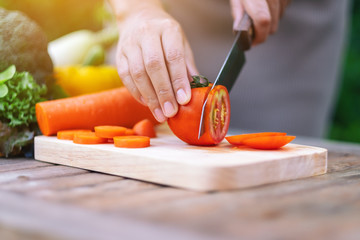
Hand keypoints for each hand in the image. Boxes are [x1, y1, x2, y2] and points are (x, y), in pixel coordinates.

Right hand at [116, 8, 197, 122]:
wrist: (138, 18)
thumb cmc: (165, 35)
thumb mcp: (182, 44)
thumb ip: (187, 67)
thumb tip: (196, 92)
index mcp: (167, 29)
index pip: (173, 56)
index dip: (179, 80)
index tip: (184, 100)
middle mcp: (147, 34)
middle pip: (153, 66)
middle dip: (163, 92)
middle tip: (171, 112)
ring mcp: (130, 44)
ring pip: (138, 73)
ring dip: (150, 97)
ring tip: (160, 114)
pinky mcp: (119, 55)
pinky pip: (126, 77)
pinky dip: (137, 94)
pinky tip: (148, 104)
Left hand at [230, 0, 290, 44]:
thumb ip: (237, 11)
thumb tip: (239, 30)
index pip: (263, 20)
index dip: (259, 35)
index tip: (253, 42)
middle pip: (272, 23)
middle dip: (262, 30)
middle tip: (252, 27)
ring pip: (279, 17)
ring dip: (269, 19)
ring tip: (259, 8)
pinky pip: (284, 8)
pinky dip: (276, 10)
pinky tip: (267, 2)